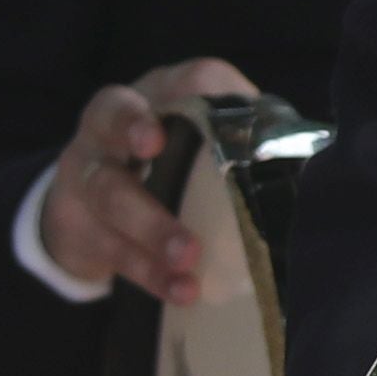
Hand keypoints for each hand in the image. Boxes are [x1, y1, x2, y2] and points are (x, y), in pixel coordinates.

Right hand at [36, 58, 262, 301]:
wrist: (95, 201)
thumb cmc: (172, 157)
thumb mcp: (201, 133)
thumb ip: (241, 131)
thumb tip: (299, 156)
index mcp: (148, 97)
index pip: (163, 85)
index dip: (161, 106)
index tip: (159, 140)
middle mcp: (105, 128)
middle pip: (115, 138)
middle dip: (150, 169)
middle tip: (181, 214)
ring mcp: (83, 175)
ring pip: (108, 197)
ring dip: (150, 232)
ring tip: (187, 262)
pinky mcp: (77, 224)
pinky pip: (109, 249)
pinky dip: (148, 272)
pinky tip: (180, 289)